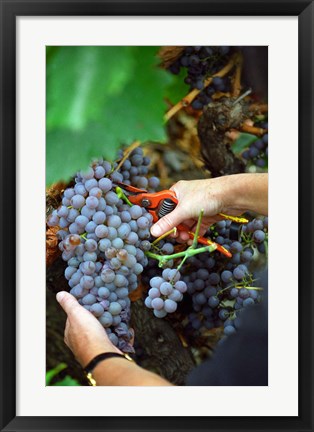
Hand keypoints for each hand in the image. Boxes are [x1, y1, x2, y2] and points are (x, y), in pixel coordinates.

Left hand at [56, 291, 121, 366]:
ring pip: (104, 334)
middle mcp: (82, 344)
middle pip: (90, 326)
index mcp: (71, 335)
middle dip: (98, 317)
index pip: (74, 318)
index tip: (90, 301)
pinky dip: (123, 335)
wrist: (104, 357)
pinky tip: (128, 329)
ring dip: (112, 326)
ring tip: (118, 315)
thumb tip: (60, 294)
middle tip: (107, 306)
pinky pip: (118, 341)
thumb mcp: (76, 314)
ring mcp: (96, 348)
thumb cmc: (88, 335)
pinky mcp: (109, 352)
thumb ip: (69, 304)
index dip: (80, 309)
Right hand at [150, 174, 267, 241]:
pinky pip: (196, 227)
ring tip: (186, 238)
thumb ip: (169, 222)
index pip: (163, 207)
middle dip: (175, 229)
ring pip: (186, 224)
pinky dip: (194, 234)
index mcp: (177, 192)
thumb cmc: (208, 194)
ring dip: (184, 233)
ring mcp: (196, 208)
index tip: (159, 230)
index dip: (160, 219)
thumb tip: (154, 231)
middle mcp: (185, 200)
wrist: (232, 196)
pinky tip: (193, 240)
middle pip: (174, 218)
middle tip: (176, 236)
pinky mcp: (206, 216)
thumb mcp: (184, 209)